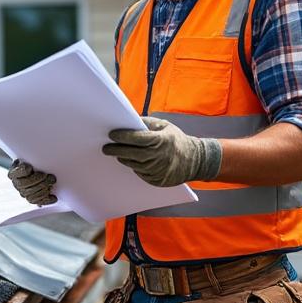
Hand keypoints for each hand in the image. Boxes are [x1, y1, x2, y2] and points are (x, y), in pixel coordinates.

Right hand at [8, 159, 56, 205]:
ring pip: (30, 196)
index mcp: (13, 173)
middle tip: (46, 174)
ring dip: (43, 189)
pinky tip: (54, 197)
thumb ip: (29, 159)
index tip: (30, 167)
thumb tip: (28, 161)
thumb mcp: (30, 158)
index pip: (15, 174)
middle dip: (37, 180)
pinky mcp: (33, 199)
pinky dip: (47, 200)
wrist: (39, 169)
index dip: (22, 172)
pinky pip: (38, 202)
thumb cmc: (35, 162)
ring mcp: (24, 193)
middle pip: (24, 185)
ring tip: (51, 181)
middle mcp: (17, 184)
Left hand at [102, 116, 221, 186]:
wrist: (195, 160)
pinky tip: (132, 161)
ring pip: (134, 165)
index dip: (122, 136)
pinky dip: (135, 167)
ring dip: (124, 159)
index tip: (111, 135)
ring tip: (118, 154)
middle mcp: (159, 156)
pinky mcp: (157, 180)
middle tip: (106, 148)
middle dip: (116, 150)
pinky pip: (141, 173)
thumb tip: (127, 122)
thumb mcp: (164, 126)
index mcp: (161, 140)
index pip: (136, 138)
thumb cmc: (176, 140)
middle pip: (131, 154)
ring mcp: (158, 170)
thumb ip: (146, 123)